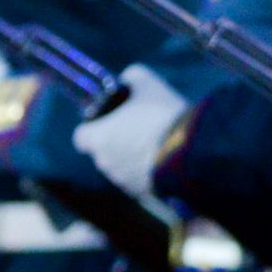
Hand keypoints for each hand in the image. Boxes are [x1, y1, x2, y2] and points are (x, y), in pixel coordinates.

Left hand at [71, 63, 185, 198]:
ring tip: (158, 144)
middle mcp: (104, 163)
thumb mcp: (147, 85)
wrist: (190, 152)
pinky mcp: (144, 194)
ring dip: (134, 159)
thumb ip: (131, 78)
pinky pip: (141, 182)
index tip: (107, 122)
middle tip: (139, 130)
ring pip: (122, 169)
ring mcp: (123, 181)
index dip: (92, 129)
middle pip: (103, 153)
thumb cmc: (162, 116)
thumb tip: (127, 78)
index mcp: (97, 138)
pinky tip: (167, 160)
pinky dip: (150, 173)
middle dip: (117, 143)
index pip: (81, 138)